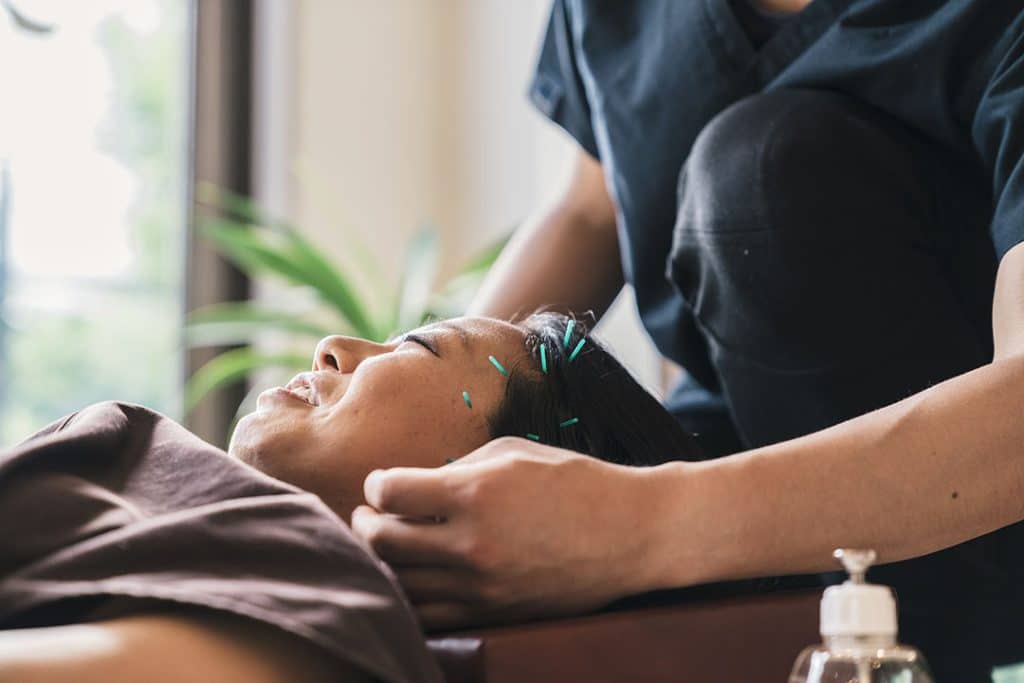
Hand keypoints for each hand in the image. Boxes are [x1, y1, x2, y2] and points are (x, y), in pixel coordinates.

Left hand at [350, 437, 677, 631]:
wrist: (629, 533)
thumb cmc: (574, 481)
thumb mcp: (513, 452)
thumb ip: (456, 467)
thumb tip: (415, 484)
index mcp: (474, 494)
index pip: (388, 492)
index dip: (377, 483)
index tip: (383, 483)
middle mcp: (471, 545)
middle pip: (382, 541)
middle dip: (366, 523)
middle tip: (369, 514)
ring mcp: (481, 587)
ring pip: (399, 584)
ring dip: (382, 562)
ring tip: (387, 546)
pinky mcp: (494, 613)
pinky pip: (430, 617)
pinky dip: (409, 599)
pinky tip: (412, 580)